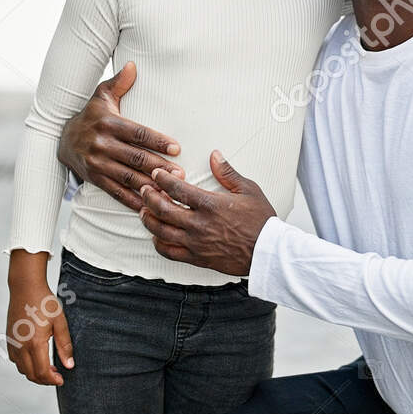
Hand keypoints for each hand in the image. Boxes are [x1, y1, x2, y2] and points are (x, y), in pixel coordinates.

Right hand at [5, 252, 72, 385]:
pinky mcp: (8, 339)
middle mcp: (21, 346)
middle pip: (31, 375)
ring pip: (22, 369)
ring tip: (48, 366)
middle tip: (57, 375)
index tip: (62, 379)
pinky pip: (15, 360)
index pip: (42, 372)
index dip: (53, 380)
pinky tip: (36, 357)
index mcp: (35, 343)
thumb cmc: (44, 302)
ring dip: (34, 373)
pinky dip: (25, 365)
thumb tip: (69, 365)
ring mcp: (13, 343)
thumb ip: (64, 345)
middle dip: (45, 380)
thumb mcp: (60, 322)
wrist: (25, 287)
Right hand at [57, 61, 183, 211]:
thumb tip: (132, 65)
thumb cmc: (90, 116)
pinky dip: (133, 200)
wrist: (60, 140)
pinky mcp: (95, 179)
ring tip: (170, 191)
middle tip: (180, 174)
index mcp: (108, 123)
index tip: (176, 148)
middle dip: (159, 166)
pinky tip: (149, 205)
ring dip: (150, 186)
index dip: (157, 140)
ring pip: (128, 177)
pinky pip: (116, 192)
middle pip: (135, 158)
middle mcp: (102, 145)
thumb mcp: (100, 97)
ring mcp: (98, 164)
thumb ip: (118, 83)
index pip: (137, 133)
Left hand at [137, 151, 275, 275]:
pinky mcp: (197, 258)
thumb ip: (228, 173)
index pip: (176, 188)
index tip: (156, 173)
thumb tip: (215, 155)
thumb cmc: (261, 221)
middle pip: (162, 209)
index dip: (161, 178)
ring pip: (161, 231)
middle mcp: (199, 224)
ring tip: (144, 210)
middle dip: (148, 197)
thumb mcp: (249, 190)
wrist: (268, 252)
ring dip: (148, 219)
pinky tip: (157, 235)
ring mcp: (195, 243)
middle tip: (144, 189)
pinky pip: (169, 252)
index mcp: (210, 204)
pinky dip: (158, 243)